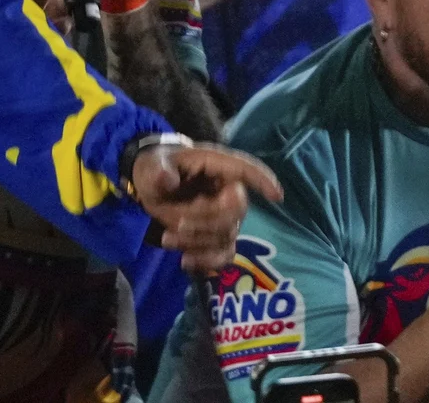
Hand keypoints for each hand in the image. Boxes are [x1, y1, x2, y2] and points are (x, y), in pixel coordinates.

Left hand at [132, 141, 282, 274]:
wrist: (152, 185)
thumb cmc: (157, 168)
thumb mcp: (150, 166)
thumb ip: (157, 171)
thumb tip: (166, 178)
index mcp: (215, 166)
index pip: (246, 170)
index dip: (263, 182)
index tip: (277, 196)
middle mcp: (227, 191)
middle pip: (235, 213)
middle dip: (205, 222)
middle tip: (178, 223)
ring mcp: (226, 216)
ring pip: (226, 236)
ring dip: (198, 242)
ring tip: (167, 239)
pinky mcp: (218, 236)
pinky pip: (224, 255)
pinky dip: (207, 262)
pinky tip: (186, 262)